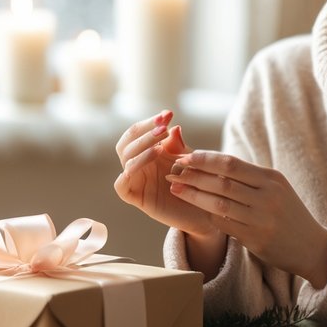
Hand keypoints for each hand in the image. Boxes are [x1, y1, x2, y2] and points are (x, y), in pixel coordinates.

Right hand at [114, 111, 216, 238]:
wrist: (204, 212)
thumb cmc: (196, 183)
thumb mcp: (189, 160)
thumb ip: (179, 146)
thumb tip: (175, 128)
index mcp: (147, 152)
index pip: (138, 132)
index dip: (150, 122)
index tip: (169, 114)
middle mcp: (138, 165)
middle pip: (126, 143)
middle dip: (144, 132)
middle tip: (163, 127)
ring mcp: (136, 181)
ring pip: (125, 159)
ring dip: (142, 147)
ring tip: (161, 144)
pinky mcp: (136, 198)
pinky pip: (121, 184)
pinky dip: (131, 170)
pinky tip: (152, 158)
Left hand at [165, 151, 326, 287]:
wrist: (312, 247)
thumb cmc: (287, 213)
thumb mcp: (275, 188)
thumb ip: (248, 178)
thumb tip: (210, 162)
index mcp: (271, 179)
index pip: (231, 163)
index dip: (204, 159)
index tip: (184, 156)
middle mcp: (268, 196)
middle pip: (222, 181)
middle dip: (194, 175)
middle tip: (173, 172)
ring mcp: (262, 219)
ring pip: (219, 203)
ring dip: (194, 195)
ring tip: (176, 189)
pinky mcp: (256, 239)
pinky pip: (224, 224)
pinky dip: (207, 215)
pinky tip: (195, 209)